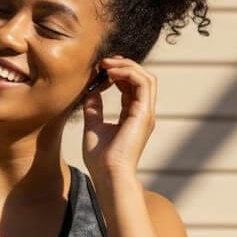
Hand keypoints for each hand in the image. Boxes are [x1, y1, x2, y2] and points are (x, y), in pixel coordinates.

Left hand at [82, 55, 155, 178]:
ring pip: (147, 78)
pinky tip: (110, 72)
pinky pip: (144, 84)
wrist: (107, 175)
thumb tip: (90, 91)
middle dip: (124, 65)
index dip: (117, 73)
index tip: (99, 68)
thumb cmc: (100, 158)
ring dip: (127, 66)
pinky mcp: (144, 114)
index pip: (130, 86)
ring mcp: (145, 113)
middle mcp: (142, 113)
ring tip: (107, 64)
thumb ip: (94, 107)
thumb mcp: (93, 125)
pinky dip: (129, 73)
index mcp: (132, 115)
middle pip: (141, 78)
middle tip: (103, 61)